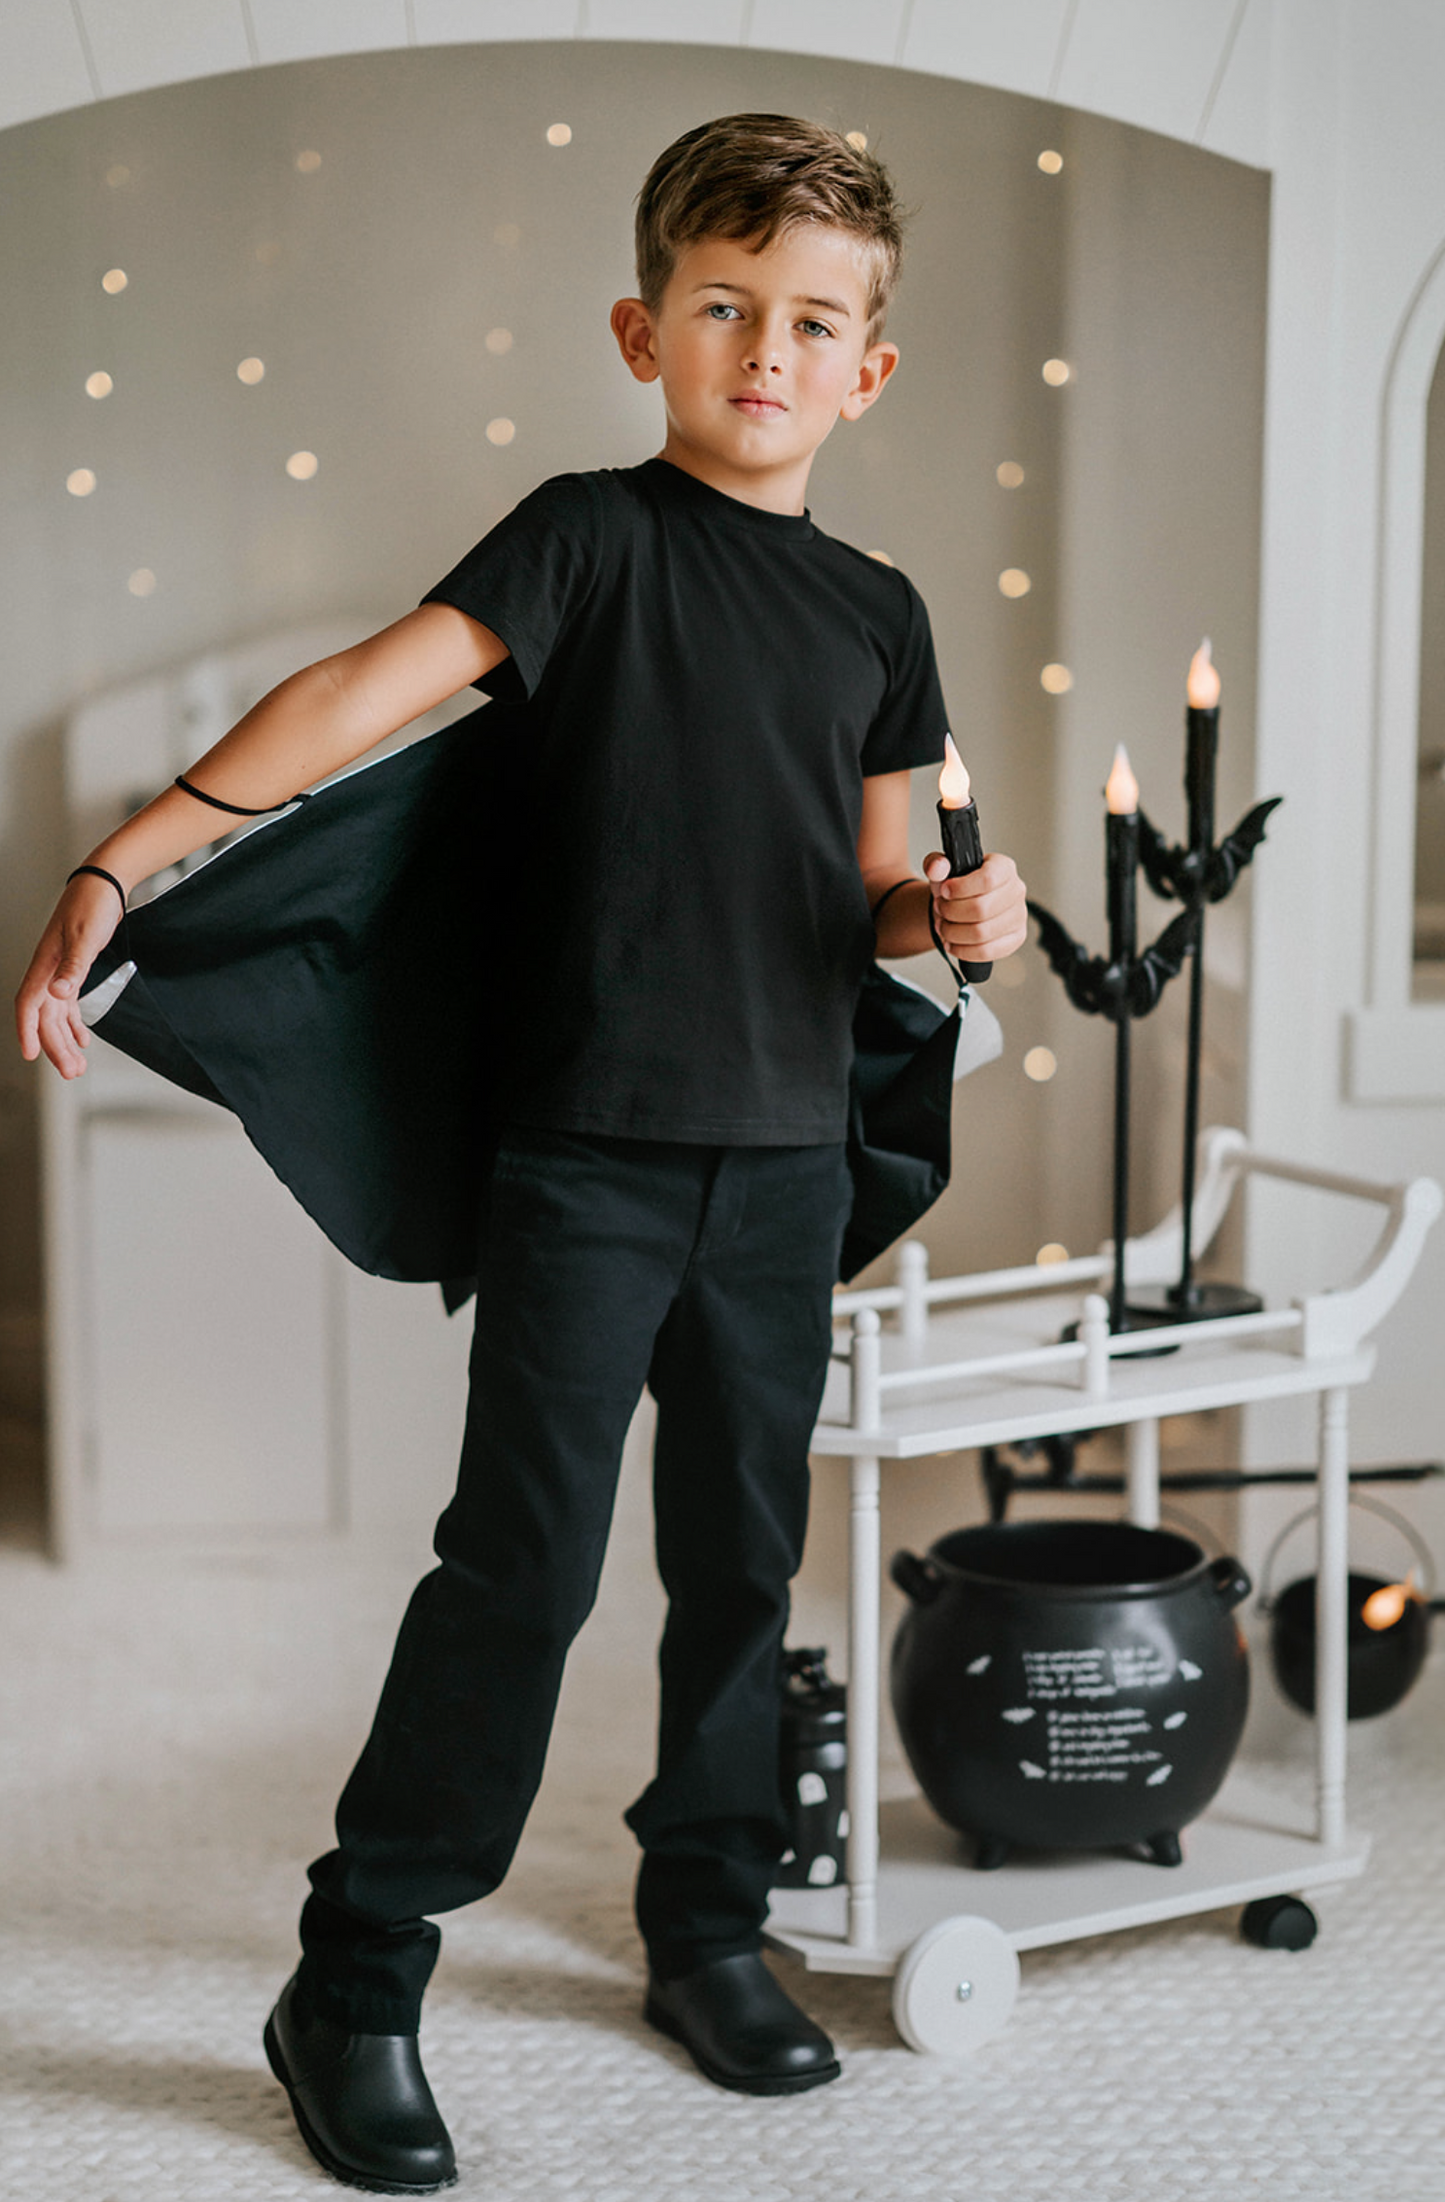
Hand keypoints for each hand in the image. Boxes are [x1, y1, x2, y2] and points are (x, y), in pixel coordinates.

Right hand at [14, 873, 125, 1077]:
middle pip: (44, 1017)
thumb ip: (73, 967)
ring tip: (77, 1065)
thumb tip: (59, 993)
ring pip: (56, 1015)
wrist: (104, 883)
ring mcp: (59, 970)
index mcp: (45, 964)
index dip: (27, 1030)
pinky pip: (67, 1004)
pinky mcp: (73, 968)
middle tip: (71, 1072)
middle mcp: (48, 970)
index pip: (28, 1004)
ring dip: (65, 1040)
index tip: (31, 1055)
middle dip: (55, 1046)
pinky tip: (83, 1039)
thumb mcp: (86, 937)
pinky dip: (74, 1023)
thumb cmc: (93, 905)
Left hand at [923, 850, 1027, 964]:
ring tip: (943, 925)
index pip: (988, 879)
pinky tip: (952, 943)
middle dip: (951, 912)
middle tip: (940, 909)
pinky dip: (963, 950)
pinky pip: (987, 952)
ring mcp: (1018, 916)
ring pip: (982, 933)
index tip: (944, 891)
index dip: (961, 888)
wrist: (964, 906)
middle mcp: (1016, 890)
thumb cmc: (957, 887)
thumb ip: (936, 865)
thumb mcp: (943, 871)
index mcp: (1003, 867)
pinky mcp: (1015, 939)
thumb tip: (936, 868)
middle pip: (982, 909)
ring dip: (953, 932)